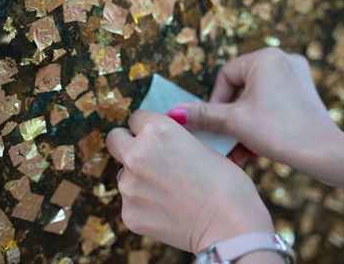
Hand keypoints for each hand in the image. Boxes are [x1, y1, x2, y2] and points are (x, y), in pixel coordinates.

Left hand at [106, 111, 273, 253]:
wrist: (229, 224)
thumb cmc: (226, 183)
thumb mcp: (202, 147)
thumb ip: (173, 141)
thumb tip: (161, 145)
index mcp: (157, 130)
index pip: (135, 118)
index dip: (146, 128)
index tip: (154, 138)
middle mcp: (136, 153)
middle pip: (115, 139)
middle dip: (128, 144)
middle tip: (148, 158)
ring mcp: (129, 185)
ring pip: (124, 174)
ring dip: (139, 178)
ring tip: (168, 191)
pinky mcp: (129, 213)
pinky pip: (130, 201)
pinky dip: (144, 204)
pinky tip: (167, 209)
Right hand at [168, 48, 339, 166]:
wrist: (324, 154)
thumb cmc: (279, 131)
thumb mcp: (234, 122)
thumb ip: (202, 115)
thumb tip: (174, 113)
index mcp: (265, 58)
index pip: (226, 77)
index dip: (215, 103)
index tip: (215, 126)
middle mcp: (283, 61)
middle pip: (240, 91)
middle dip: (230, 121)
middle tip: (225, 141)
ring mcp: (296, 77)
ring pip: (256, 101)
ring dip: (243, 127)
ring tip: (240, 151)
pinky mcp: (303, 94)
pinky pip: (271, 105)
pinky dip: (260, 125)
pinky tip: (255, 149)